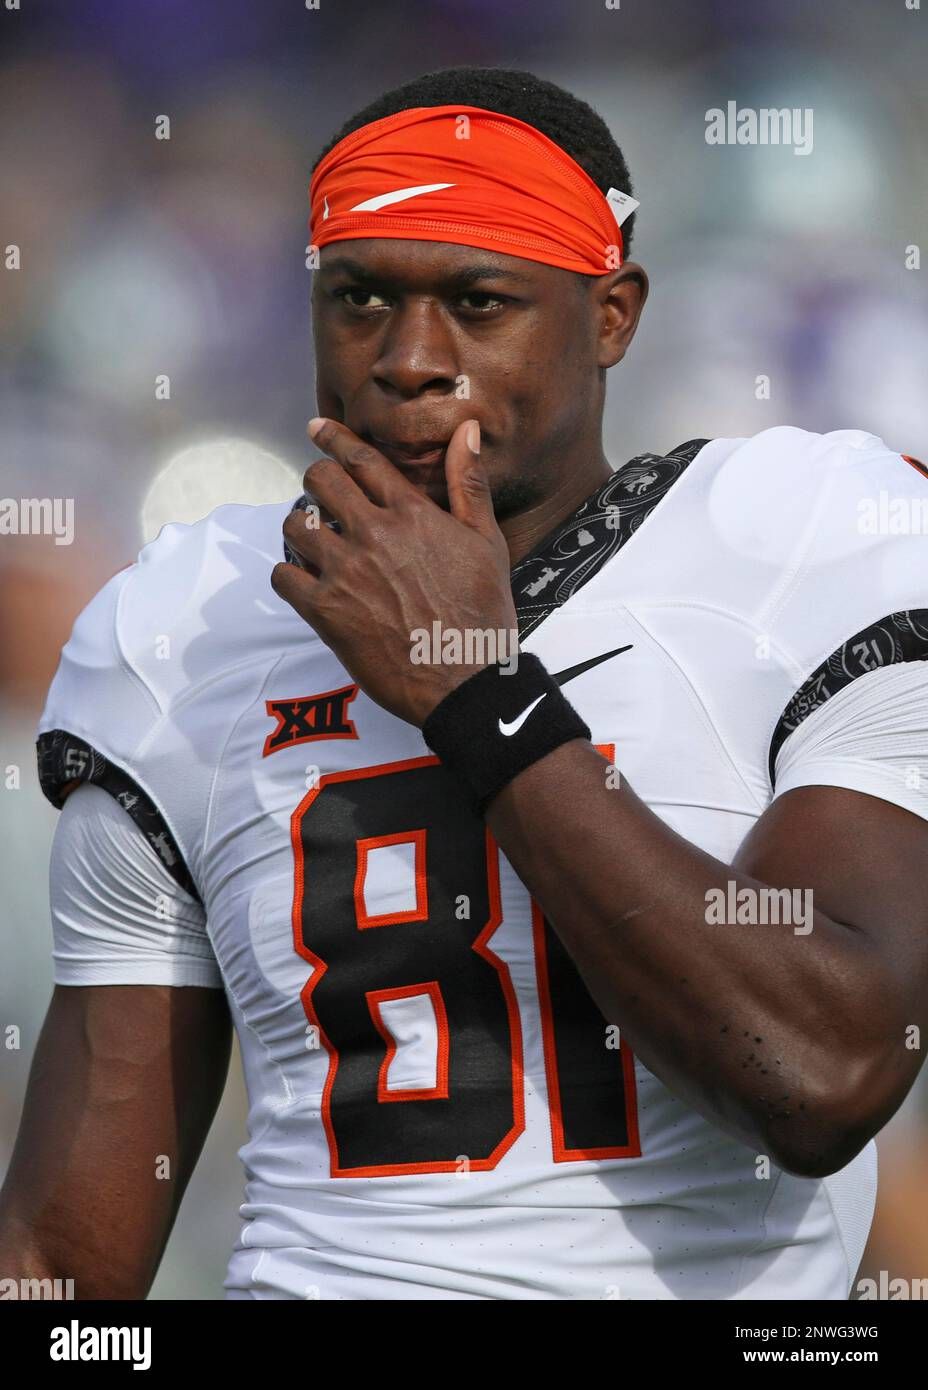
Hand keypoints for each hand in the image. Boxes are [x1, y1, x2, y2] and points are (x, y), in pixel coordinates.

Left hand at [272, 418, 517, 726]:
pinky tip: (305, 582)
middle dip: (317, 483)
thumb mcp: (487, 542)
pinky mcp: (325, 610)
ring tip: (314, 542)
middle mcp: (373, 533)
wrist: (464, 680)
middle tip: (322, 499)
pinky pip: (283, 575)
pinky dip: (289, 574)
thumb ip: (470, 483)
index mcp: (412, 512)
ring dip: (301, 528)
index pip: (361, 458)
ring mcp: (345, 571)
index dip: (333, 438)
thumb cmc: (482, 615)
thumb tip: (466, 430)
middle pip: (319, 480)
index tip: (316, 429)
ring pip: (295, 525)